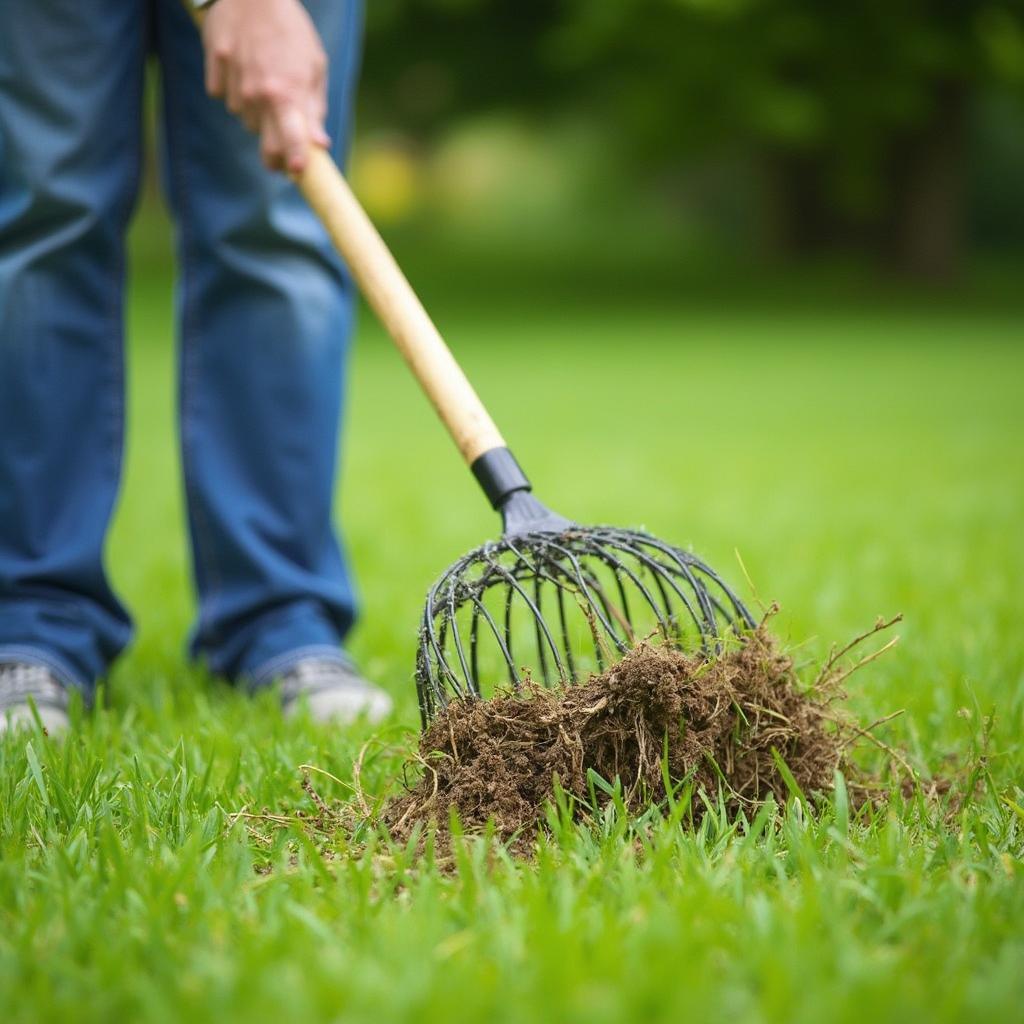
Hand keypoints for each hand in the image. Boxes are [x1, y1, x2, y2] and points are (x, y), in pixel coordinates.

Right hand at [202, 0, 329, 174]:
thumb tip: (319, 145)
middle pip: (265, 145)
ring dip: (256, 113)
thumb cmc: (291, 29)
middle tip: (285, 150)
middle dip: (276, 152)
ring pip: (245, 119)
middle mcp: (258, 95)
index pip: (290, 144)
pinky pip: (223, 96)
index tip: (297, 174)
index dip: (294, 164)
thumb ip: (314, 109)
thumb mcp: (314, 66)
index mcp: (287, 95)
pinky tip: (243, 68)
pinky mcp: (214, 69)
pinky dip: (233, 90)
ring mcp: (233, 83)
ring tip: (265, 82)